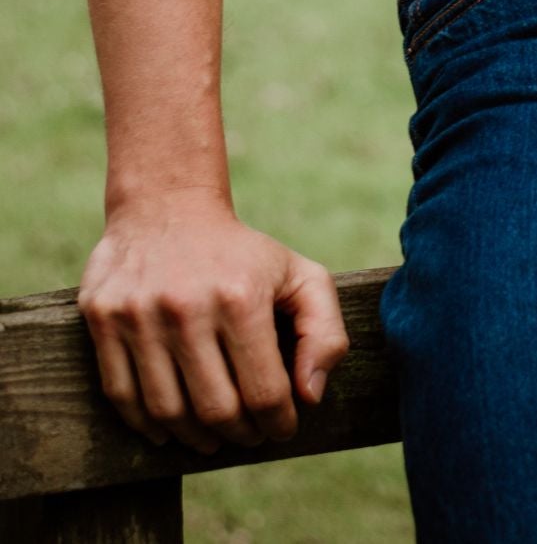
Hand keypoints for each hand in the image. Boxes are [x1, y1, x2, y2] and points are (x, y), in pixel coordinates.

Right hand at [77, 194, 349, 454]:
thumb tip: (310, 396)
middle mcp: (187, 307)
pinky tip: (170, 426)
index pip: (264, 393)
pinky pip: (121, 396)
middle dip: (240, 435)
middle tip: (249, 435)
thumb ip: (324, 332)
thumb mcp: (300, 275)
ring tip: (213, 436)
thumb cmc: (242, 254)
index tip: (282, 427)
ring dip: (194, 438)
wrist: (167, 207)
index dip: (279, 423)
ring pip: (167, 413)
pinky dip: (147, 425)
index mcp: (241, 297)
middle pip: (215, 411)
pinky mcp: (102, 319)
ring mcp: (139, 315)